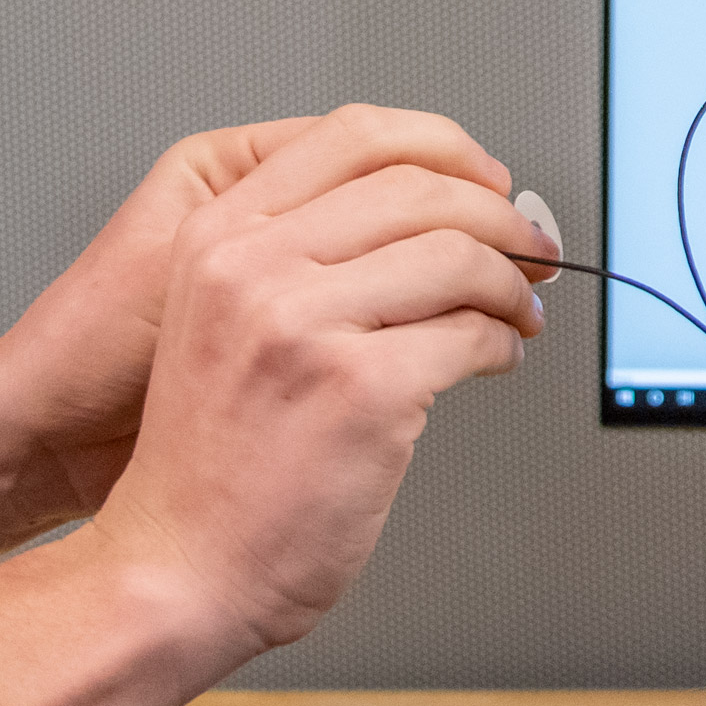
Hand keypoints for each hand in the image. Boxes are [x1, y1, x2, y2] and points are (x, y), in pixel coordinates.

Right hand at [0, 106, 530, 522]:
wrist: (174, 568)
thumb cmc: (208, 462)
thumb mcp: (217, 319)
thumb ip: (295, 258)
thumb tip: (426, 219)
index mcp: (220, 236)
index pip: (354, 137)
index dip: (444, 150)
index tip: (487, 179)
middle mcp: (256, 267)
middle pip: (421, 190)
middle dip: (498, 216)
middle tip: (530, 248)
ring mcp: (307, 325)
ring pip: (459, 256)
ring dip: (511, 283)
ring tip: (519, 312)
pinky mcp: (363, 389)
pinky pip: (471, 335)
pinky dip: (503, 343)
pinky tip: (496, 359)